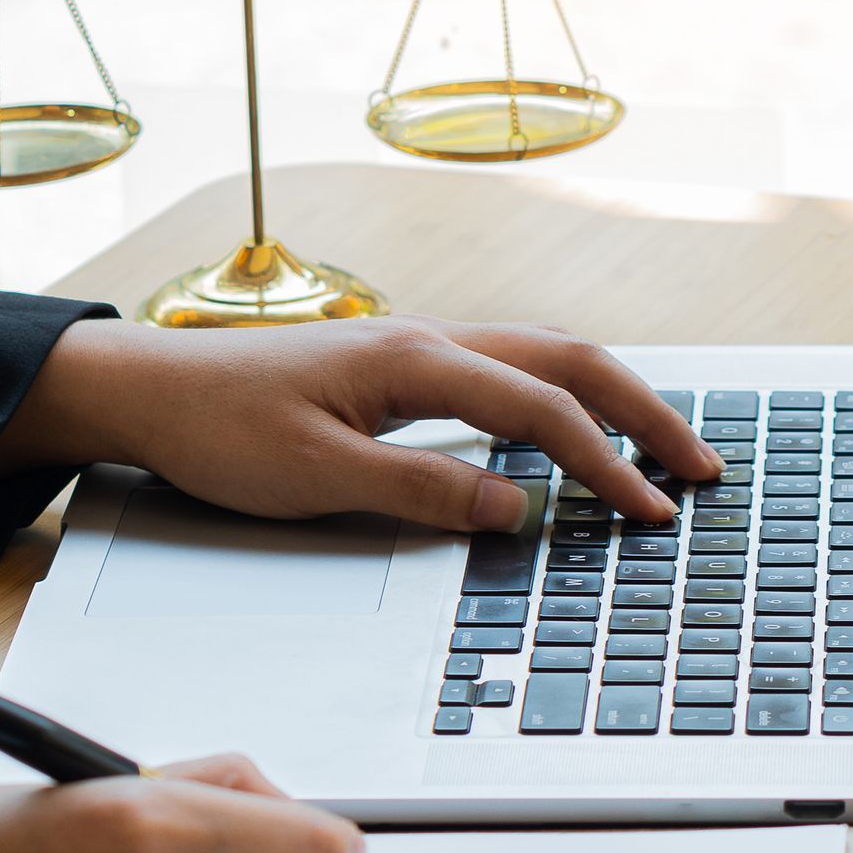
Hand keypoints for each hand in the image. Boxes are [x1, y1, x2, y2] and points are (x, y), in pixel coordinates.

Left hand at [0, 314, 720, 534]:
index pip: (543, 411)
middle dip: (645, 413)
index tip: (654, 511)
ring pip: (544, 358)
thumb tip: (518, 508)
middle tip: (703, 466)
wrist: (149, 389)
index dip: (608, 464)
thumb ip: (422, 492)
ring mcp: (420, 348)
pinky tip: (574, 432)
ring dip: (612, 399)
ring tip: (661, 448)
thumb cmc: (219, 430)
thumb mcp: (316, 479)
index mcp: (415, 362)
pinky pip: (510, 371)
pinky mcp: (405, 368)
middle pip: (569, 361)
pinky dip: (565, 398)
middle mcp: (429, 340)